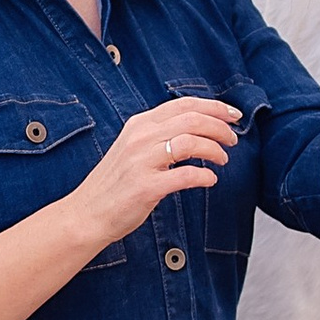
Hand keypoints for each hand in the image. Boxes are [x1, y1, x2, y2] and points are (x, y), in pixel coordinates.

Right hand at [68, 96, 241, 250]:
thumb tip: (196, 130)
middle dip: (220, 127)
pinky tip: (210, 180)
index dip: (214, 107)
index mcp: (139, 125)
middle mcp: (140, 138)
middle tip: (233, 138)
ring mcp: (142, 162)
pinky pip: (186, 176)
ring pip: (191, 142)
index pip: (183, 105)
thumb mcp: (132, 148)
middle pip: (192, 119)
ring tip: (223, 159)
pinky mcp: (146, 187)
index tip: (232, 115)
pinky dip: (204, 176)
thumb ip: (158, 136)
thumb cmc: (114, 185)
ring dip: (215, 150)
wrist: (86, 214)